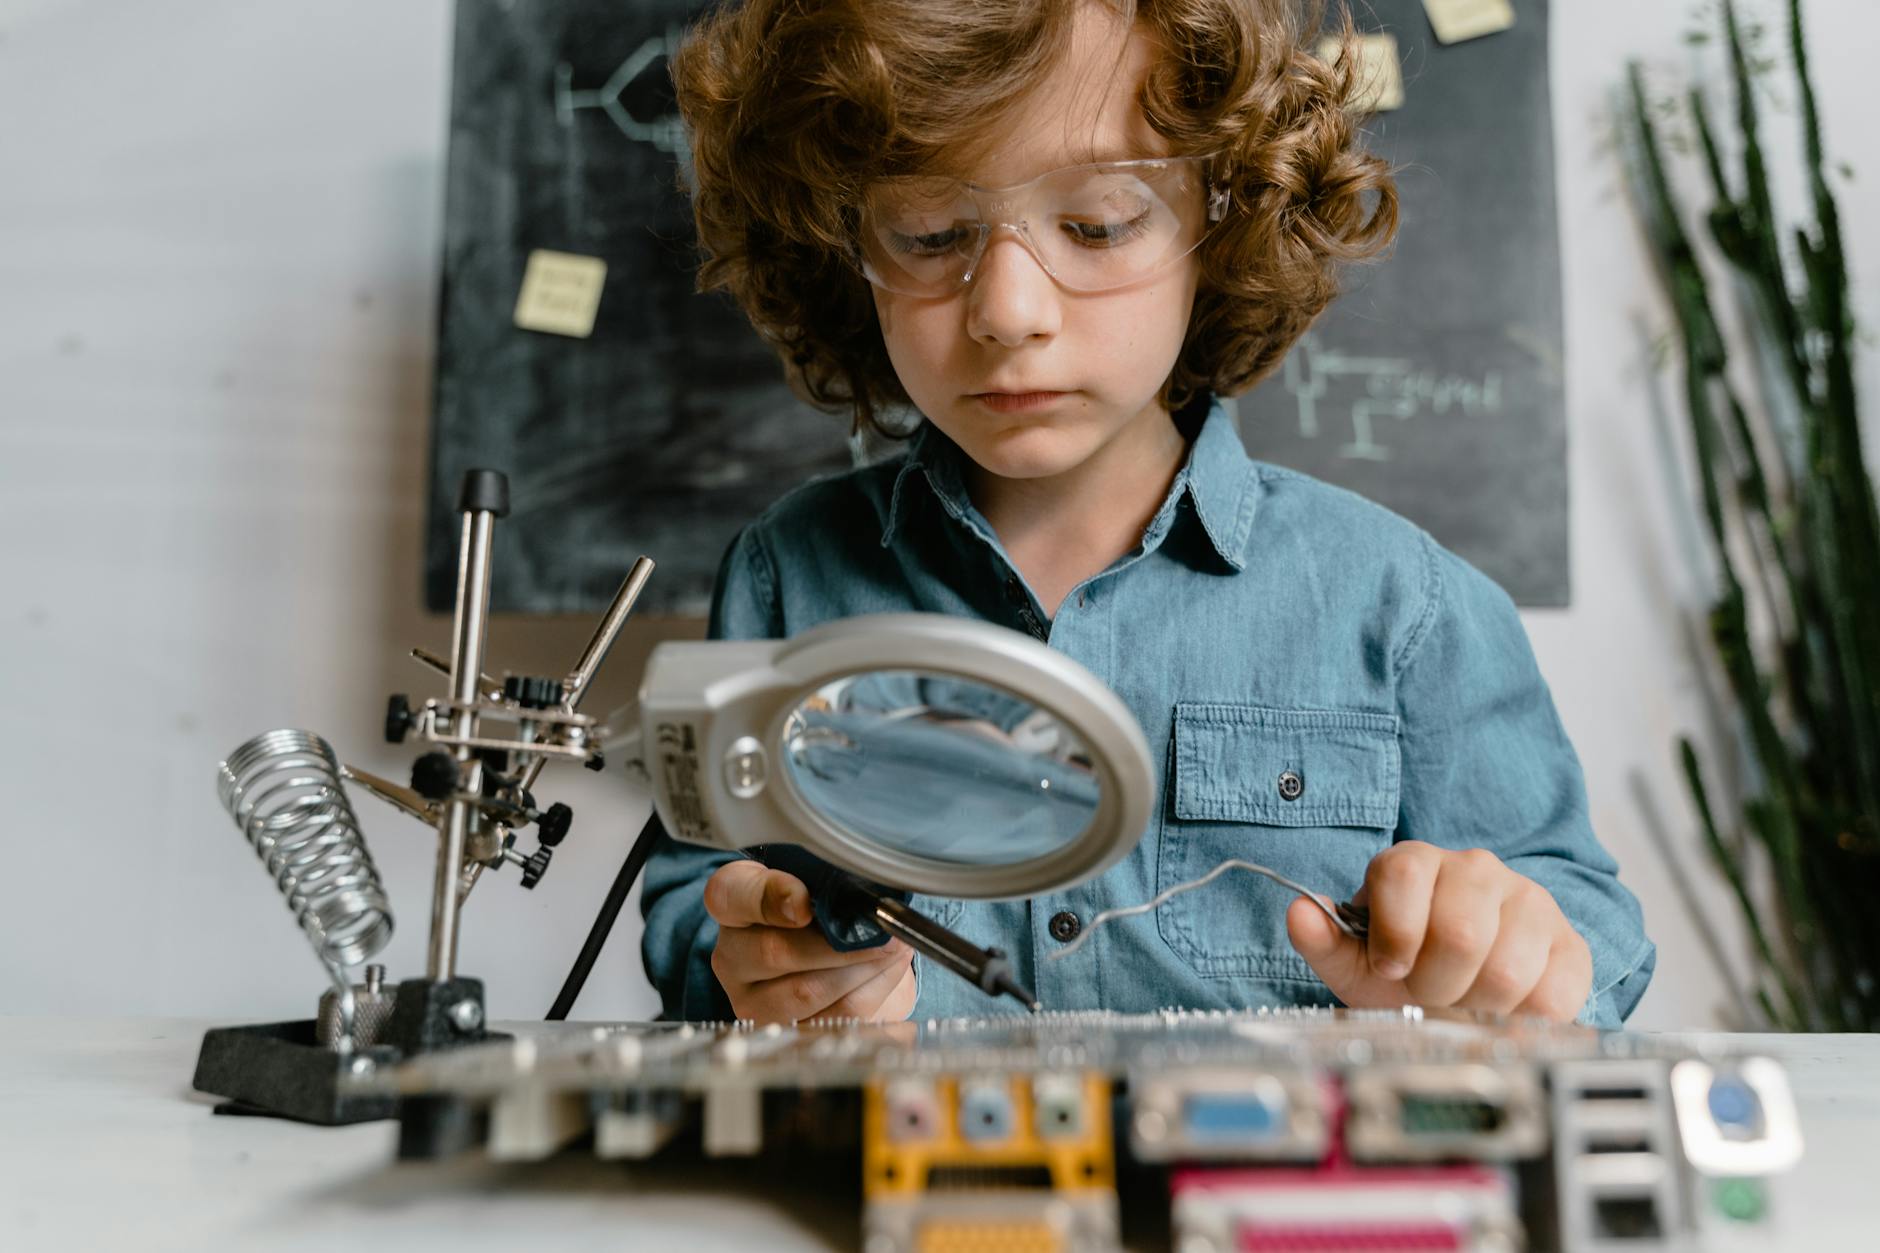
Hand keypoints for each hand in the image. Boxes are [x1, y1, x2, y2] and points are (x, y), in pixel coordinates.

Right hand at [705, 859, 916, 1023]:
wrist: (838, 961)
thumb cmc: (822, 913)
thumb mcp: (817, 883)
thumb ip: (825, 880)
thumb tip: (861, 893)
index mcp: (733, 904)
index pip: (731, 895)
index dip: (769, 897)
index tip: (805, 904)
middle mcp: (732, 956)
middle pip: (775, 952)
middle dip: (838, 943)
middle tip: (880, 930)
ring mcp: (753, 1002)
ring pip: (807, 991)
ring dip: (862, 968)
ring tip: (892, 947)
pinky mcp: (789, 1032)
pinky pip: (836, 1015)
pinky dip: (873, 990)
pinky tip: (887, 970)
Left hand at [1285, 841, 1591, 1022]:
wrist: (1468, 988)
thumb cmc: (1407, 968)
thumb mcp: (1356, 960)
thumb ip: (1323, 939)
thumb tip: (1298, 912)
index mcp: (1417, 863)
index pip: (1405, 876)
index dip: (1394, 935)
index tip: (1391, 967)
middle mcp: (1476, 869)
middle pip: (1461, 932)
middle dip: (1436, 984)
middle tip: (1429, 994)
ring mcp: (1529, 902)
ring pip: (1508, 968)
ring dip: (1478, 1006)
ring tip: (1464, 1003)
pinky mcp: (1569, 944)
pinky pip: (1553, 992)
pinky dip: (1521, 1019)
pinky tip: (1502, 1010)